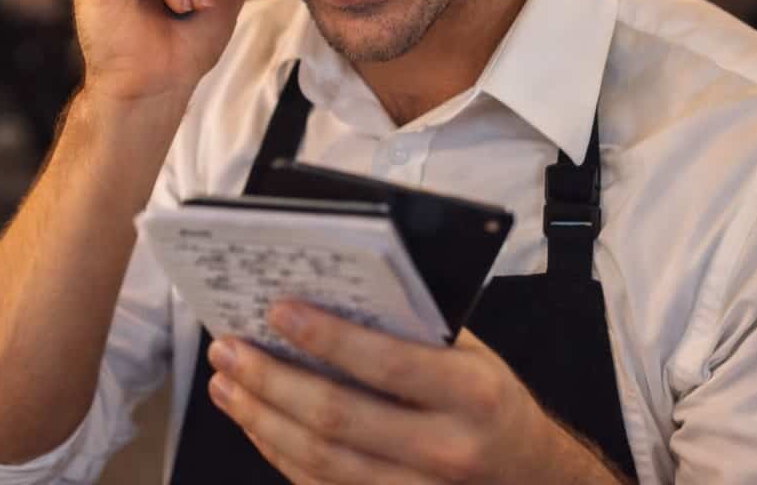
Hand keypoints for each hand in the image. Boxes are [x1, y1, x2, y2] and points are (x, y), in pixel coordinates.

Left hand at [205, 301, 624, 483]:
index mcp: (471, 392)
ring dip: (262, 418)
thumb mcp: (471, 353)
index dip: (327, 339)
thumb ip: (411, 329)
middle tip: (229, 347)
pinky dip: (279, 452)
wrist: (531, 473)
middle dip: (271, 380)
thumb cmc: (488, 397)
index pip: (386, 364)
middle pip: (338, 418)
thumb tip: (328, 289)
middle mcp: (447, 448)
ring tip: (226, 383)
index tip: (277, 311)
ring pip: (321, 460)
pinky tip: (254, 421)